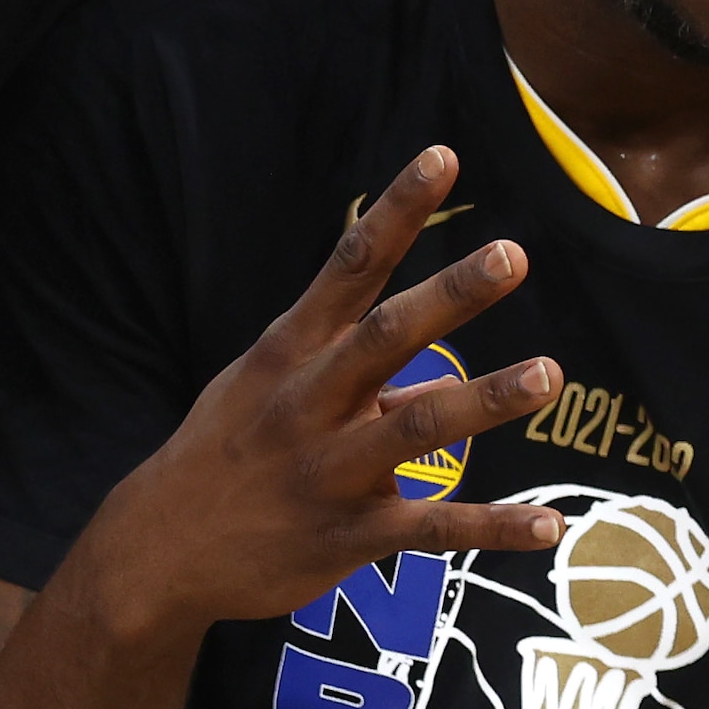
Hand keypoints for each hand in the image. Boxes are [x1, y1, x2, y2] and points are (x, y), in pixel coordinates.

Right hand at [84, 150, 565, 639]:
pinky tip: (549, 525)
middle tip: (512, 255)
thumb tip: (433, 356)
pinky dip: (493, 526)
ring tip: (549, 374)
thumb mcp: (267, 386)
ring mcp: (330, 469)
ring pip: (418, 429)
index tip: (443, 157)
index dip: (397, 212)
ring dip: (486, 399)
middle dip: (450, 295)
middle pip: (386, 336)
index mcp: (292, 352)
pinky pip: (432, 528)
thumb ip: (349, 362)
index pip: (350, 265)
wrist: (158, 550)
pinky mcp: (350, 534)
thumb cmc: (226, 453)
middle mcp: (311, 401)